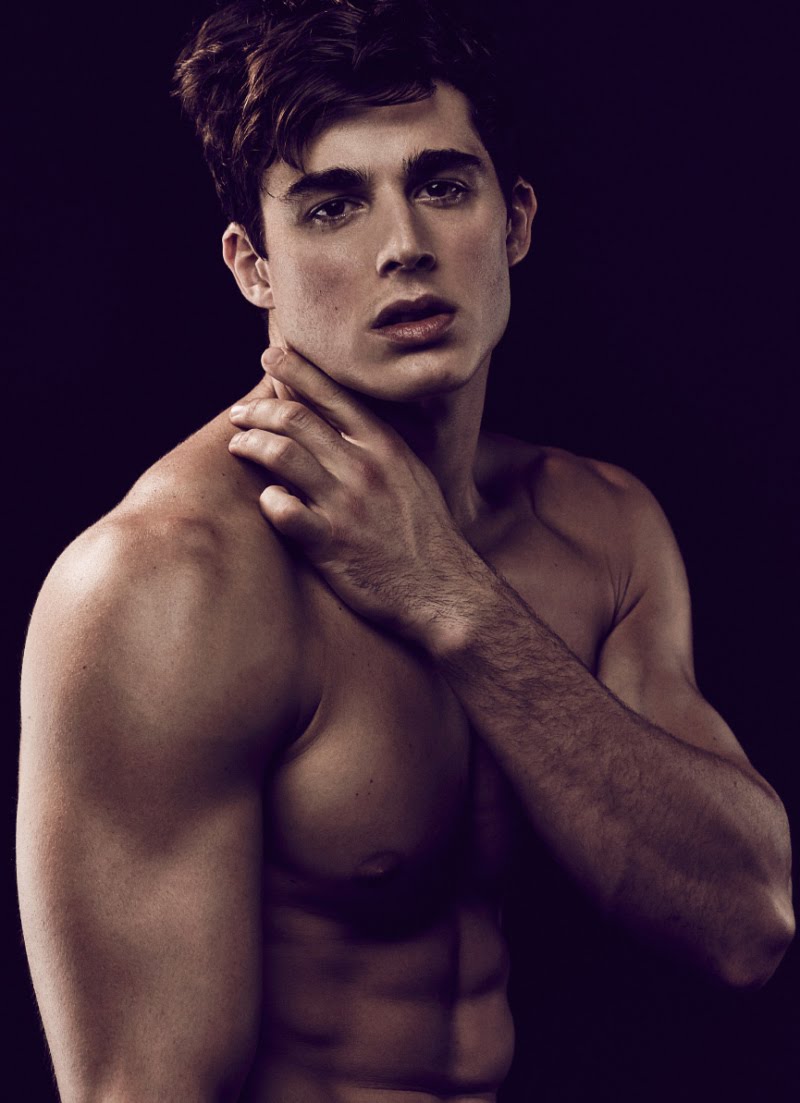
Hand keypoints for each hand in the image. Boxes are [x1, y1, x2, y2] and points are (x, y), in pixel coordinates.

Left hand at [228, 347, 482, 639]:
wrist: (443, 587)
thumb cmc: (424, 530)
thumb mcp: (411, 473)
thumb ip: (377, 442)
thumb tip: (344, 415)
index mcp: (383, 445)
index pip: (331, 393)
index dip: (294, 370)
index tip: (270, 355)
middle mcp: (362, 467)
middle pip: (295, 418)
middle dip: (258, 409)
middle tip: (239, 413)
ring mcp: (345, 504)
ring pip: (281, 455)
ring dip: (251, 444)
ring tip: (238, 445)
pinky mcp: (330, 542)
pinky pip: (285, 511)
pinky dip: (269, 500)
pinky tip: (265, 498)